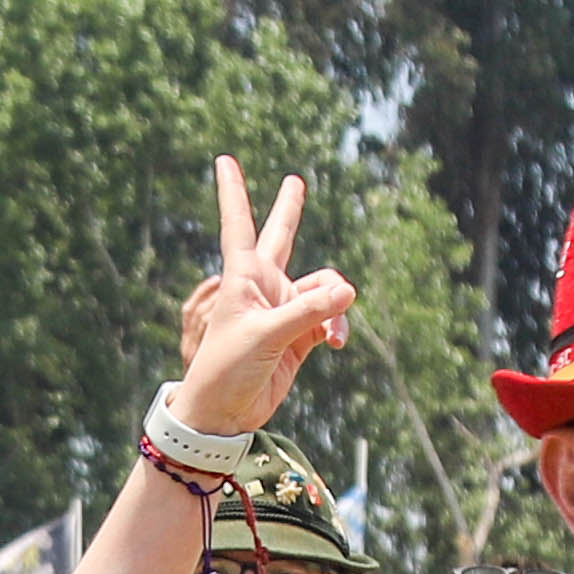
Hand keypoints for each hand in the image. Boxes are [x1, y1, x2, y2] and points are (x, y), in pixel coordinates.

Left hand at [170, 157, 354, 439]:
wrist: (224, 413)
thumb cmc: (227, 368)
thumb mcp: (265, 335)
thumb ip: (308, 311)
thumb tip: (349, 290)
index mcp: (242, 276)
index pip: (238, 223)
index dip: (234, 191)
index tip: (224, 160)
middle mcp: (264, 286)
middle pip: (282, 237)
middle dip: (289, 211)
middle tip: (295, 182)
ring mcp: (284, 309)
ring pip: (323, 287)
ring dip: (334, 304)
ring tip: (333, 332)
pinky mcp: (299, 335)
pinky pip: (331, 318)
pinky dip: (338, 325)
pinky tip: (337, 341)